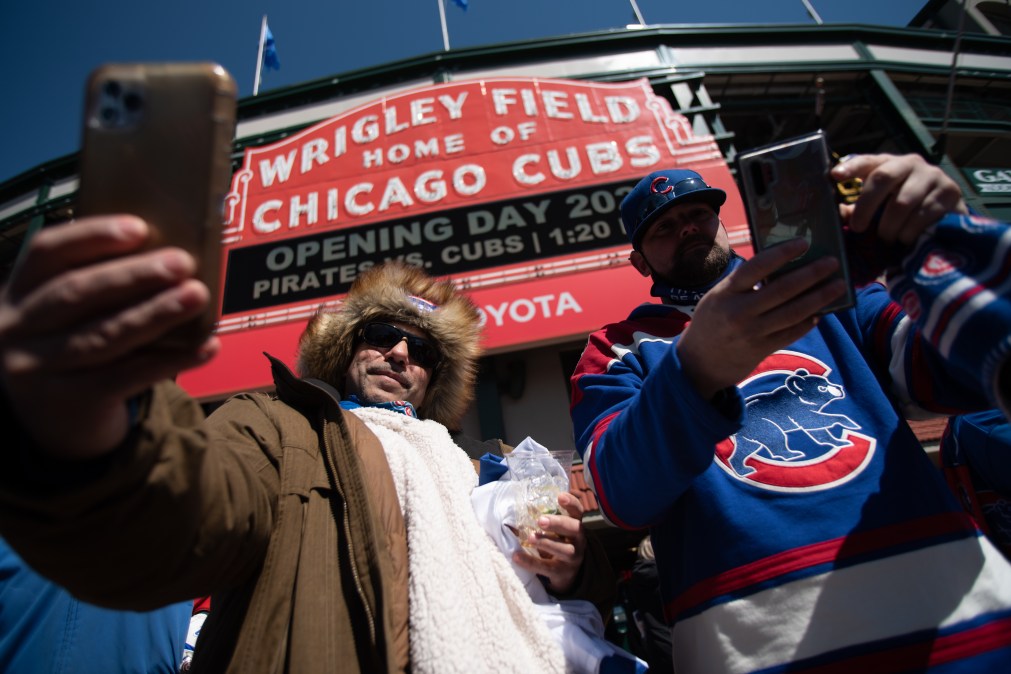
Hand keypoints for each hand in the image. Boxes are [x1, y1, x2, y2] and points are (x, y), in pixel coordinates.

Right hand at [0, 216, 218, 457]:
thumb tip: (169, 254)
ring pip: (103, 335)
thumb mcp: (68, 314)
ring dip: (156, 313)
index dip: (92, 235)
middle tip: (183, 262)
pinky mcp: (68, 401)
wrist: (53, 423)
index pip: (47, 251)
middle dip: (134, 275)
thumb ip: (102, 284)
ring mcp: (36, 368)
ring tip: (197, 296)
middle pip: (77, 292)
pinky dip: (171, 360)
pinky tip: (205, 346)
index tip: (140, 227)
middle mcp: (17, 328)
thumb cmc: (75, 347)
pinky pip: (128, 376)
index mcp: (18, 290)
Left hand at [511, 491, 586, 593]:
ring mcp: (573, 558)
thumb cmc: (556, 543)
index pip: (578, 511)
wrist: (565, 573)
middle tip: (541, 520)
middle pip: (574, 529)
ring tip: (531, 538)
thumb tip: (511, 511)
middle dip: (558, 523)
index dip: (571, 503)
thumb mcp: (553, 531)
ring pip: (565, 550)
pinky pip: (546, 568)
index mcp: (575, 525)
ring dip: (547, 543)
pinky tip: (517, 556)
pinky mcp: (562, 573)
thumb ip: (541, 520)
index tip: (560, 496)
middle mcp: (579, 540)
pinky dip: (531, 562)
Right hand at [677, 238, 846, 398]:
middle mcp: (739, 312)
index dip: (782, 253)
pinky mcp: (762, 349)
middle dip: (812, 274)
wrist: (698, 363)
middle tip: (832, 262)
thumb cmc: (710, 321)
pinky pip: (792, 333)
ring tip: (838, 285)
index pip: (757, 267)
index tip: (803, 243)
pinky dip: (809, 321)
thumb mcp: (718, 296)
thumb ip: (743, 283)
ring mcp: (752, 333)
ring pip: (794, 312)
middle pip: (783, 289)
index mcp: (725, 292)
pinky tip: (820, 312)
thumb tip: (781, 265)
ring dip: (820, 297)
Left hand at [831, 153, 967, 245]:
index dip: (852, 167)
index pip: (868, 161)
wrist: (946, 216)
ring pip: (902, 202)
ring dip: (890, 226)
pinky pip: (923, 215)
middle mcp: (911, 163)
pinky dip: (909, 232)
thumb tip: (840, 213)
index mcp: (889, 164)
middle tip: (858, 228)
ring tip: (887, 238)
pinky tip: (907, 238)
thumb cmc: (903, 212)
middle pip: (883, 177)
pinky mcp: (950, 192)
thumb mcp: (879, 207)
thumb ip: (858, 208)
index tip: (835, 176)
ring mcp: (933, 175)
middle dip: (866, 206)